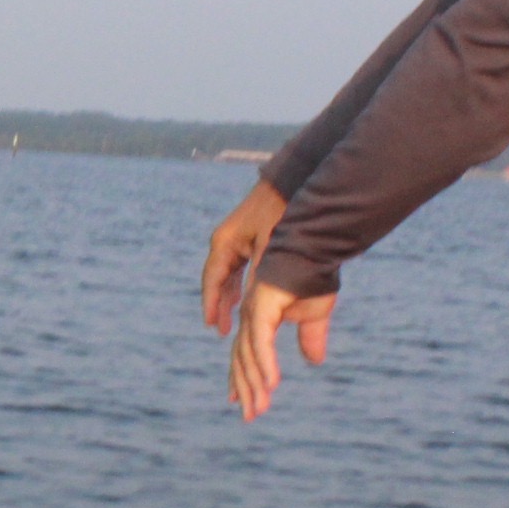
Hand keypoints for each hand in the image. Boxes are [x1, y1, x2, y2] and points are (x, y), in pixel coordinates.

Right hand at [199, 181, 286, 333]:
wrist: (295, 177)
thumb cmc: (284, 210)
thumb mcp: (273, 248)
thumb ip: (264, 278)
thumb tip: (262, 308)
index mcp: (225, 241)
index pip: (212, 279)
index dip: (212, 304)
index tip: (213, 325)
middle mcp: (226, 238)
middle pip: (217, 278)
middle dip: (219, 304)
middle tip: (221, 330)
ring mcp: (237, 235)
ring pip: (228, 273)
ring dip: (229, 295)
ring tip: (231, 320)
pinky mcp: (250, 234)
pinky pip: (239, 265)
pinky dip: (240, 283)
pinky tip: (246, 296)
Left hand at [228, 280, 335, 422]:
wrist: (317, 248)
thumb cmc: (314, 277)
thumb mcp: (315, 315)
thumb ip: (311, 338)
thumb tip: (314, 361)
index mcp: (259, 319)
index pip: (245, 355)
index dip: (244, 380)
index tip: (242, 404)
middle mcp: (251, 317)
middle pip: (242, 360)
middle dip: (246, 389)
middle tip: (249, 417)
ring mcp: (254, 311)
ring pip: (249, 355)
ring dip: (255, 384)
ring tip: (259, 409)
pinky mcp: (262, 305)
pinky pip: (260, 341)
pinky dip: (265, 364)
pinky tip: (271, 384)